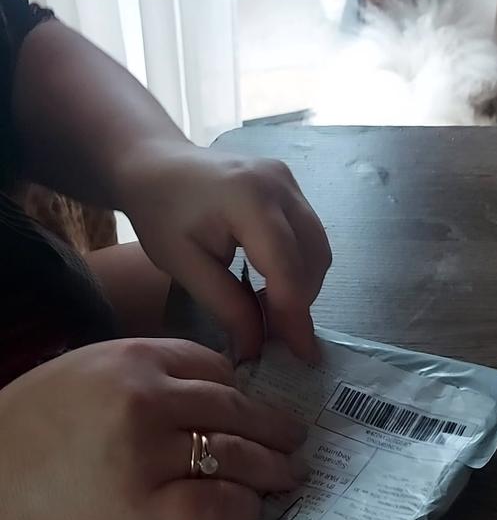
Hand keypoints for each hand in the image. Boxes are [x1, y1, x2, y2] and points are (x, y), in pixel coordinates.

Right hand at [0, 339, 306, 519]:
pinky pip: (212, 503)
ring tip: (291, 476)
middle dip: (275, 428)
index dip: (245, 390)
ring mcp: (148, 452)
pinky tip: (252, 509)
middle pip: (235, 409)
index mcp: (134, 358)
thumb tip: (204, 389)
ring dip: (272, 469)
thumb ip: (143, 372)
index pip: (213, 366)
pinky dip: (240, 507)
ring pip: (234, 456)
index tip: (258, 408)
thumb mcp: (85, 372)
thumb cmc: (32, 423)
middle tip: (298, 441)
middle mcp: (148, 398)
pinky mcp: (143, 506)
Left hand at [116, 140, 331, 360]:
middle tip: (276, 336)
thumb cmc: (159, 212)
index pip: (286, 267)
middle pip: (312, 257)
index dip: (294, 315)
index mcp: (248, 199)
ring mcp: (289, 181)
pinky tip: (272, 285)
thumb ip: (225, 306)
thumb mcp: (183, 265)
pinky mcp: (290, 186)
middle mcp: (279, 185)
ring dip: (303, 286)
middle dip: (300, 302)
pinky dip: (299, 266)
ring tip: (270, 311)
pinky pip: (309, 234)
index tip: (300, 355)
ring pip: (317, 247)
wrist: (155, 164)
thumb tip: (256, 348)